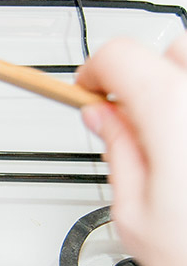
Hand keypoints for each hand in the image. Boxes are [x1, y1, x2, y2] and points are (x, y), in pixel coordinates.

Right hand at [76, 33, 186, 265]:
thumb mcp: (135, 214)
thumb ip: (117, 150)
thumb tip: (101, 115)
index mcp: (175, 118)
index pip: (121, 57)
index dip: (95, 73)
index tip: (88, 95)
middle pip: (168, 51)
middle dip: (141, 78)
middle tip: (128, 120)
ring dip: (175, 89)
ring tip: (167, 137)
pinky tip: (185, 152)